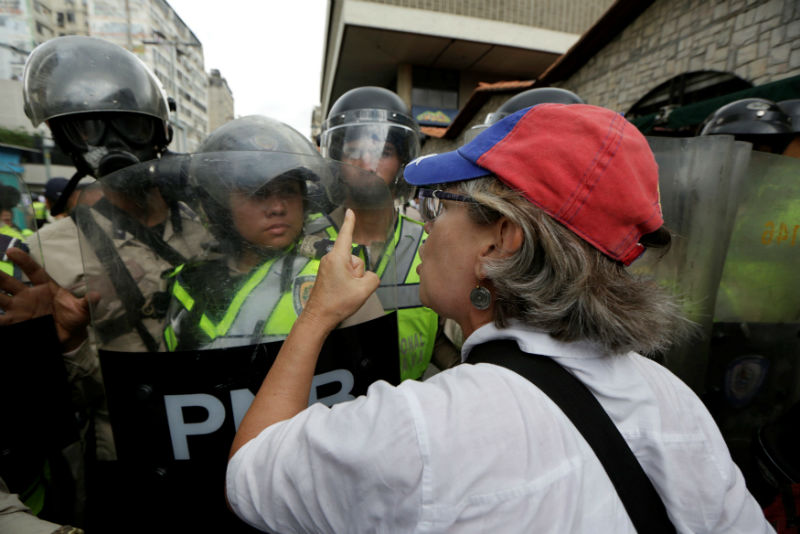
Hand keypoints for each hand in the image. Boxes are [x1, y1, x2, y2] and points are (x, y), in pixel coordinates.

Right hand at [0, 247, 91, 350]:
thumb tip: (97, 295)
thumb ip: (87, 302)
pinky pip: (3, 319)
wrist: (70, 337)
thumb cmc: (76, 319)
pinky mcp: (17, 321)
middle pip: (10, 282)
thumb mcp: (83, 310)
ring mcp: (21, 308)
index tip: (11, 251)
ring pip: (1, 298)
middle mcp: (30, 295)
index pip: (33, 271)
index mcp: (46, 288)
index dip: (23, 261)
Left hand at [302, 209, 379, 331]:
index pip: (346, 235)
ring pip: (351, 268)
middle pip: (355, 259)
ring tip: (344, 293)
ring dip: (353, 280)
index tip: (350, 211)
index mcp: (338, 258)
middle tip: (350, 288)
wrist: (318, 318)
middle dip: (358, 273)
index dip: (350, 222)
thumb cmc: (337, 303)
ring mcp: (327, 267)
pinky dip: (347, 283)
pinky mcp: (326, 275)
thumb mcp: (364, 290)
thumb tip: (368, 276)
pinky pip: (344, 274)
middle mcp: (330, 259)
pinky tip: (342, 294)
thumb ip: (373, 278)